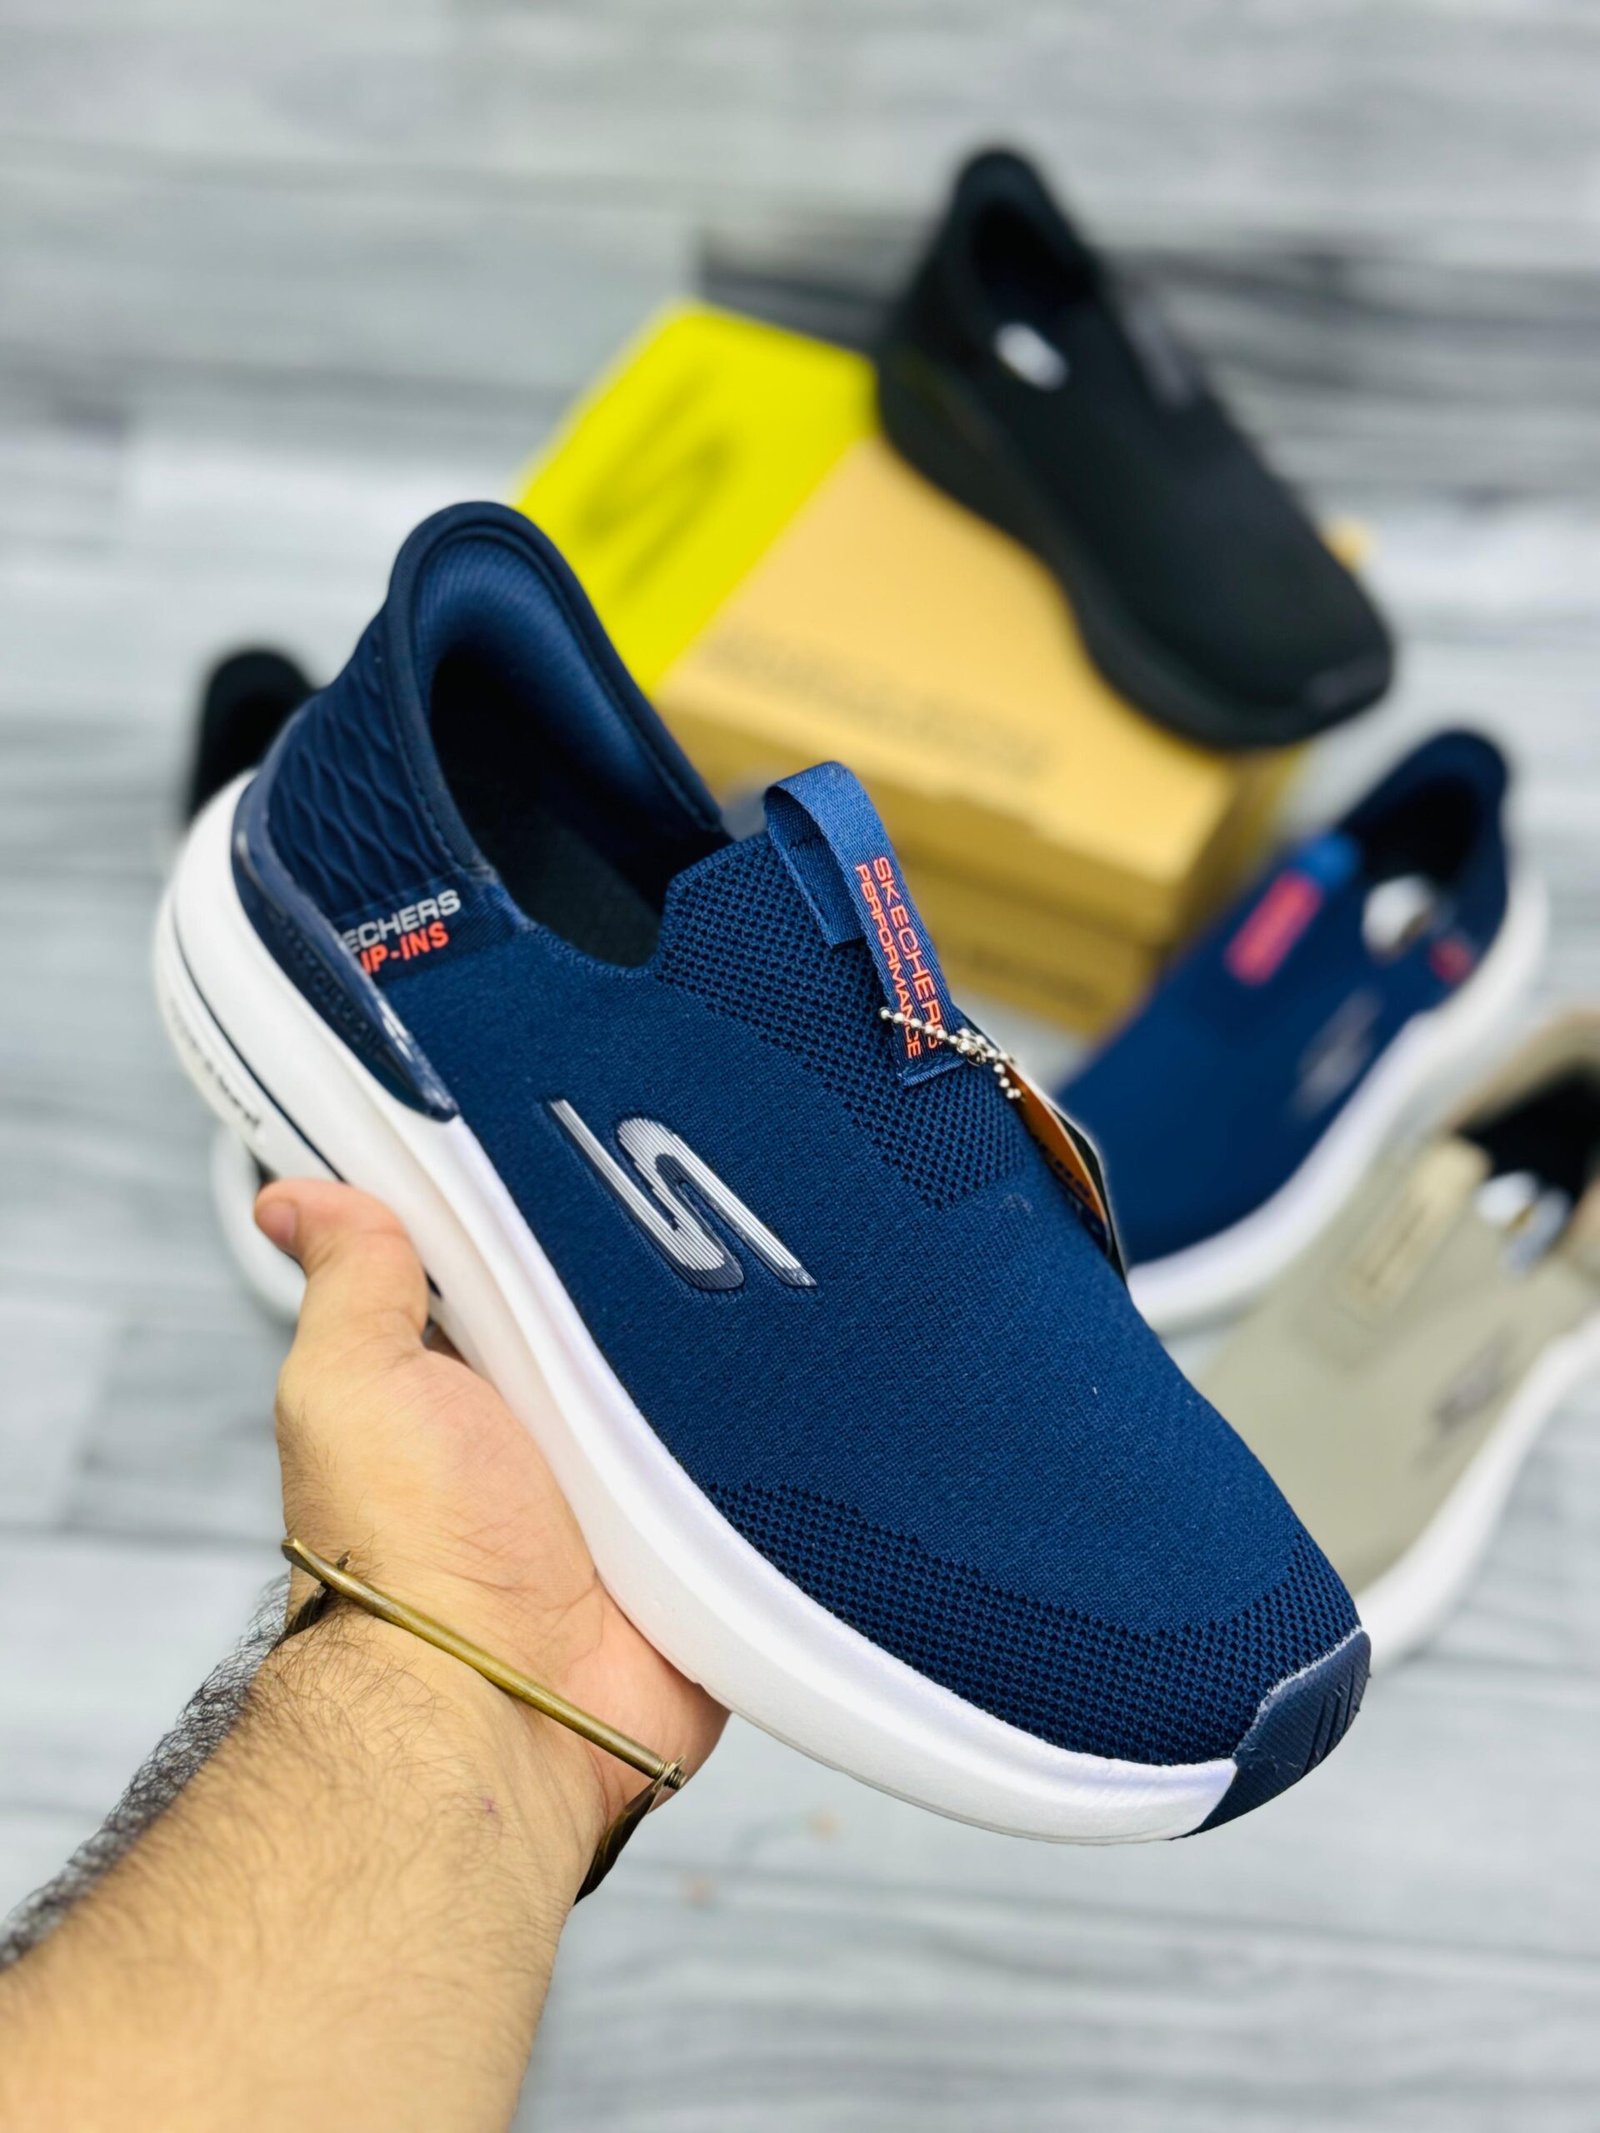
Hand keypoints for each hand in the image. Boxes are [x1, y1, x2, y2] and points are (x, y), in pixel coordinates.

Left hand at [256, 1178, 725, 1853]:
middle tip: (698, 1226)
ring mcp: (639, 1488)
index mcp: (473, 1381)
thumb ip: (355, 1283)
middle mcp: (557, 1432)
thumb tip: (295, 1198)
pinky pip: (768, 1475)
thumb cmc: (408, 1560)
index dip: (554, 1209)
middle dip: (665, 1278)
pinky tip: (805, 1396)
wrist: (502, 1709)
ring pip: (710, 1388)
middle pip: (631, 1317)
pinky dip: (785, 1446)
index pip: (526, 1263)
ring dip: (732, 1362)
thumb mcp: (355, 1385)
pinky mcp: (708, 1543)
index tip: (599, 1140)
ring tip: (758, 1307)